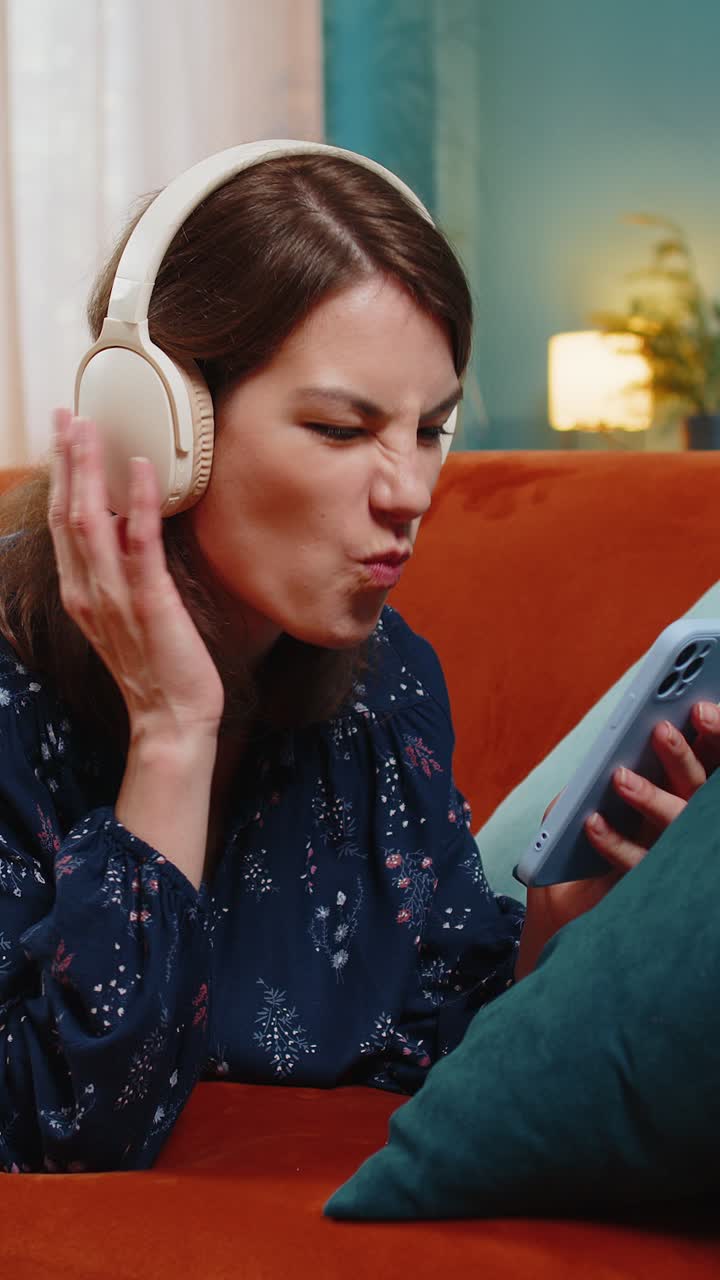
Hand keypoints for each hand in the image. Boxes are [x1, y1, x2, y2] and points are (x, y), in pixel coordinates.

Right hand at [48, 409, 224, 741]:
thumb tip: (122, 534)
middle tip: (68, 416)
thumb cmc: (157, 669)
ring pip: (91, 521)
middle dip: (66, 461)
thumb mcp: (126, 616)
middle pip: (67, 514)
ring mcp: (115, 597)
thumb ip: (117, 576)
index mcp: (81, 593)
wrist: (172, 719)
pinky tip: (140, 469)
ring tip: (91, 428)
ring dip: (90, 470)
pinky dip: (136, 503)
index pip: (62, 524)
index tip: (63, 438)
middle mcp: (89, 592)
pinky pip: (139, 544)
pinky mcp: (151, 602)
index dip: (60, 479)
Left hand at [517, 711, 719, 976]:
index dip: (711, 739)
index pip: (704, 768)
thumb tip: (602, 763)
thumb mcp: (574, 819)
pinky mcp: (646, 896)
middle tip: (663, 727)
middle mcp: (682, 835)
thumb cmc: (574, 870)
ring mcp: (670, 866)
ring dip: (651, 798)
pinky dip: (614, 842)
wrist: (560, 936)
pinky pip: (638, 867)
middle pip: (698, 791)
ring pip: (677, 828)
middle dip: (684, 757)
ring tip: (620, 775)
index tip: (700, 707)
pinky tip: (591, 822)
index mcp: (676, 806)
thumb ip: (589, 787)